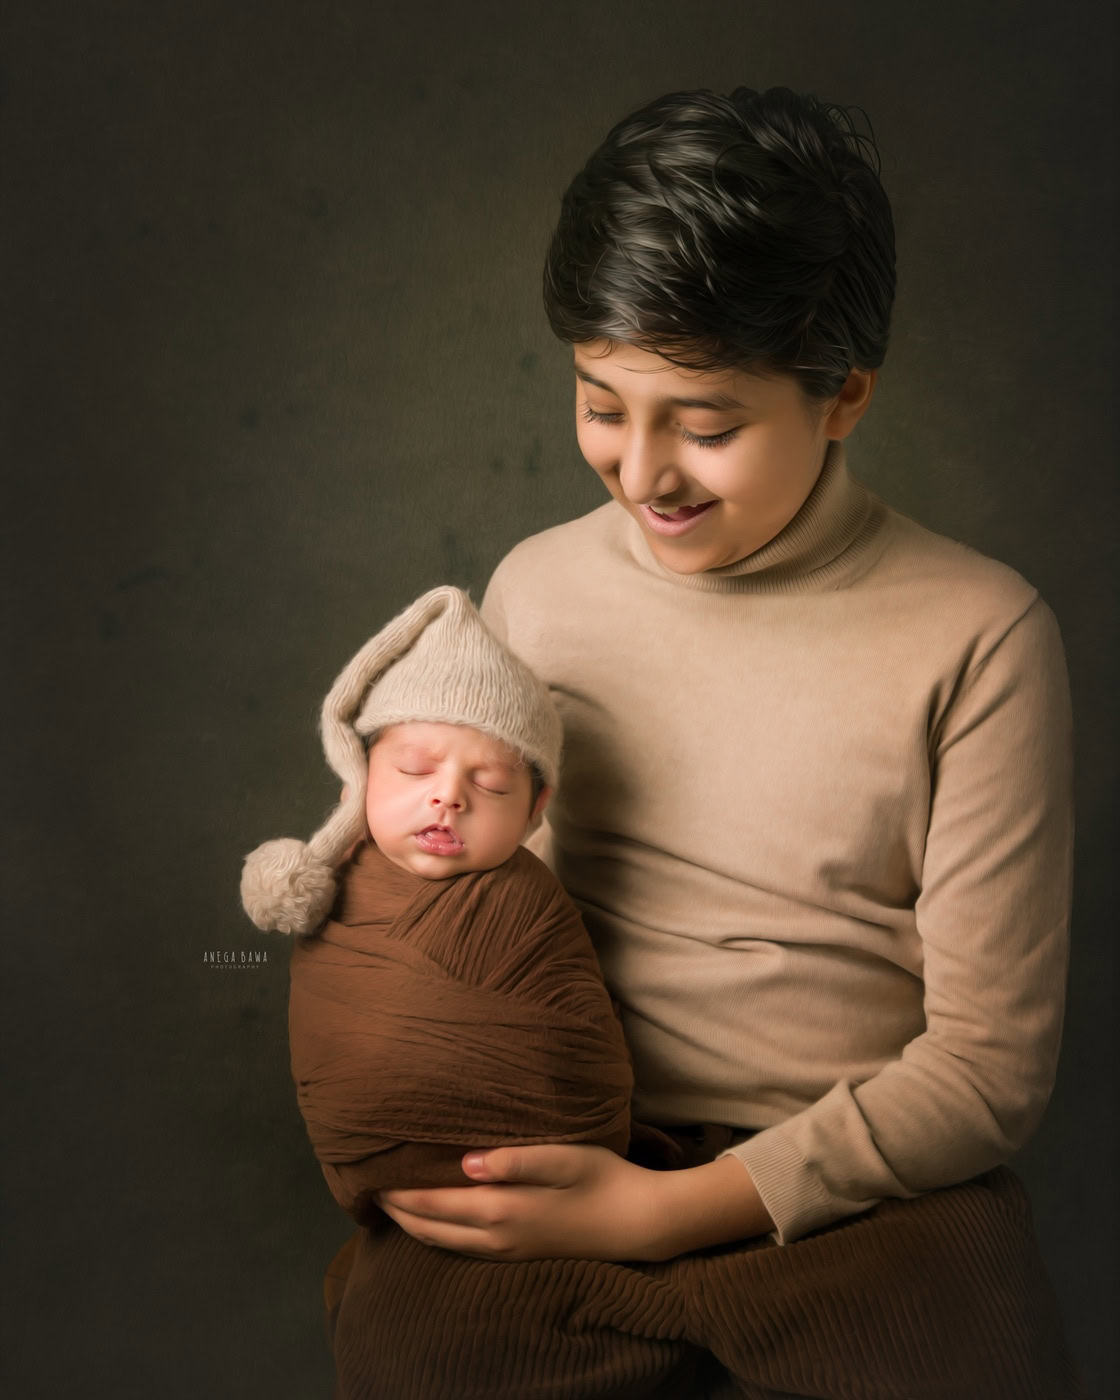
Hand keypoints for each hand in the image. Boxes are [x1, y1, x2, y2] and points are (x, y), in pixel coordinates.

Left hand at [375, 1143, 668, 1261]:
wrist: (638, 1223)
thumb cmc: (603, 1179)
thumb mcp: (564, 1157)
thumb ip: (514, 1159)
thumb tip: (465, 1162)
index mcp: (502, 1209)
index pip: (435, 1203)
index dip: (401, 1191)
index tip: (373, 1175)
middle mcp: (497, 1237)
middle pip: (431, 1229)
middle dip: (398, 1211)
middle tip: (371, 1191)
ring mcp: (507, 1251)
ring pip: (444, 1243)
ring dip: (414, 1226)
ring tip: (393, 1206)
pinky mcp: (518, 1255)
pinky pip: (463, 1249)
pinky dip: (438, 1236)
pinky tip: (436, 1223)